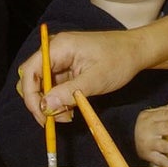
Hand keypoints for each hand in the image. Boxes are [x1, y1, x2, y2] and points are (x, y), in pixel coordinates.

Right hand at [18, 30, 144, 125]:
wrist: (137, 51)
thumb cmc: (119, 59)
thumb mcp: (95, 79)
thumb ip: (68, 93)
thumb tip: (45, 107)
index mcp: (59, 47)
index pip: (30, 71)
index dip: (31, 96)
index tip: (42, 116)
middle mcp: (55, 51)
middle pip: (31, 79)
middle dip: (40, 102)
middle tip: (55, 119)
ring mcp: (60, 60)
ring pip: (42, 86)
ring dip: (50, 104)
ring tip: (68, 115)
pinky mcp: (67, 69)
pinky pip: (54, 87)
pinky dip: (59, 100)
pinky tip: (72, 108)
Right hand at [134, 98, 167, 166]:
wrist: (126, 137)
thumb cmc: (144, 125)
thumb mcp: (151, 114)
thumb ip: (165, 109)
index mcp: (151, 118)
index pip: (166, 115)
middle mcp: (149, 130)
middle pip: (167, 128)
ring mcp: (149, 144)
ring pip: (164, 146)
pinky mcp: (149, 156)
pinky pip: (160, 161)